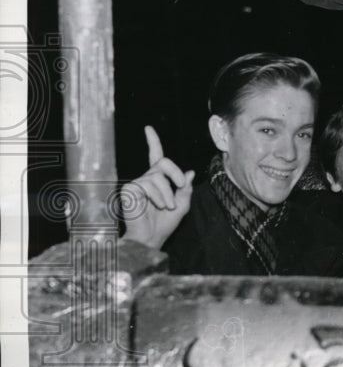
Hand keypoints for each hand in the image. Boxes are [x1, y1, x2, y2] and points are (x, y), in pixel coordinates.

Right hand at [122, 126, 194, 248]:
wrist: (151, 238)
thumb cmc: (164, 224)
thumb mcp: (182, 205)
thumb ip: (185, 189)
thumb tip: (189, 172)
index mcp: (158, 180)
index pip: (156, 156)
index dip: (153, 141)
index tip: (148, 128)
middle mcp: (146, 178)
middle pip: (163, 161)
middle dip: (175, 173)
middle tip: (180, 186)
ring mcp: (137, 183)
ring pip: (159, 176)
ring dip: (168, 194)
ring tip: (166, 207)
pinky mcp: (129, 189)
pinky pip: (149, 184)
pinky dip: (159, 196)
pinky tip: (156, 206)